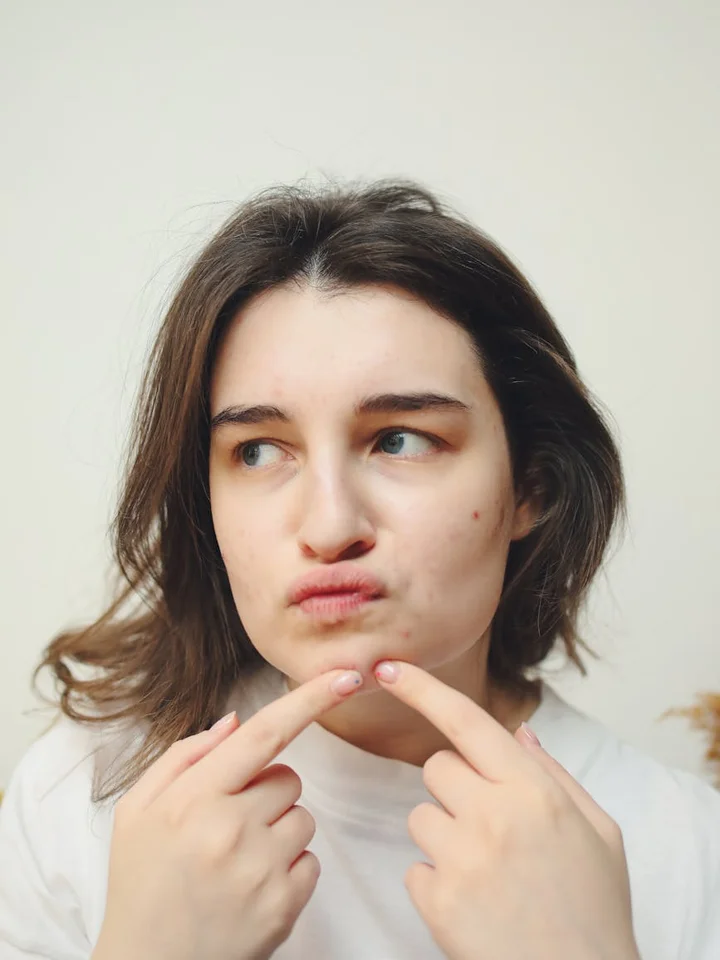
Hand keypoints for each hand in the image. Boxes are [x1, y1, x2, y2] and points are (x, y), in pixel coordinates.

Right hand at [93, 668, 363, 959]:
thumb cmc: (142, 883)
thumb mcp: (138, 811)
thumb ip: (185, 757)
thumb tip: (235, 721)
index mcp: (193, 798)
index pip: (264, 734)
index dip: (310, 699)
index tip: (347, 676)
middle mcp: (231, 830)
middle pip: (289, 777)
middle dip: (267, 790)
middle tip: (228, 824)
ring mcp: (261, 871)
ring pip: (304, 817)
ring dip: (279, 829)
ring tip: (237, 859)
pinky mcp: (284, 906)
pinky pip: (311, 860)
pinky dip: (289, 867)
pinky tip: (252, 886)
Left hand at [374, 661, 639, 959]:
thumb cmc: (594, 909)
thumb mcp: (599, 831)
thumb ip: (555, 774)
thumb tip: (519, 732)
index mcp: (534, 791)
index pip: (466, 720)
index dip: (422, 689)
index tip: (389, 667)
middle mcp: (493, 816)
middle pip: (436, 768)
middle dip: (455, 788)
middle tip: (488, 826)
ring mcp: (461, 859)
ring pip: (420, 816)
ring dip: (444, 837)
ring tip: (486, 873)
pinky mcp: (437, 901)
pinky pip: (415, 869)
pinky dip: (437, 883)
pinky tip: (475, 904)